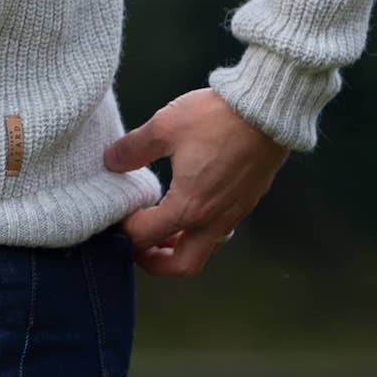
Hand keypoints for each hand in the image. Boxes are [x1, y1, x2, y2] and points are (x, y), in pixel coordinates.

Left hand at [104, 87, 289, 277]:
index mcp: (188, 207)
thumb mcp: (164, 127)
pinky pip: (219, 232)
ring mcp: (233, 214)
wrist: (265, 111)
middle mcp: (212, 220)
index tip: (117, 213)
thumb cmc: (215, 118)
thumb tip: (111, 162)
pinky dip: (198, 230)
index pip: (146, 236)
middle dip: (155, 262)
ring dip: (178, 247)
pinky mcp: (246, 203)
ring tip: (162, 226)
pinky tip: (191, 204)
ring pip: (203, 250)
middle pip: (182, 265)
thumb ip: (134, 148)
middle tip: (138, 245)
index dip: (126, 229)